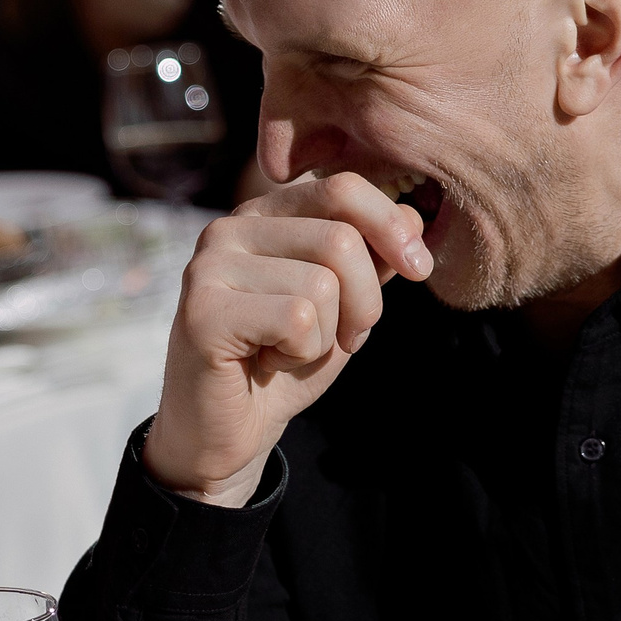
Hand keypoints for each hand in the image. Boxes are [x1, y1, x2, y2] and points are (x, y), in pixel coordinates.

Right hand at [145, 174, 431, 505]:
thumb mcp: (344, 306)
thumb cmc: (285, 362)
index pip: (341, 188)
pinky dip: (300, 354)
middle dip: (366, 301)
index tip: (418, 269)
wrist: (231, 432)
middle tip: (346, 338)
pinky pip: (297, 319)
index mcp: (263, 216)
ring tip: (290, 351)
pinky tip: (268, 362)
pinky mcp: (203, 311)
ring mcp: (209, 267)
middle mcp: (229, 229)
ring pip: (322, 283)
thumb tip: (413, 216)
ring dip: (327, 336)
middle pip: (340, 240)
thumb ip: (372, 259)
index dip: (391, 226)